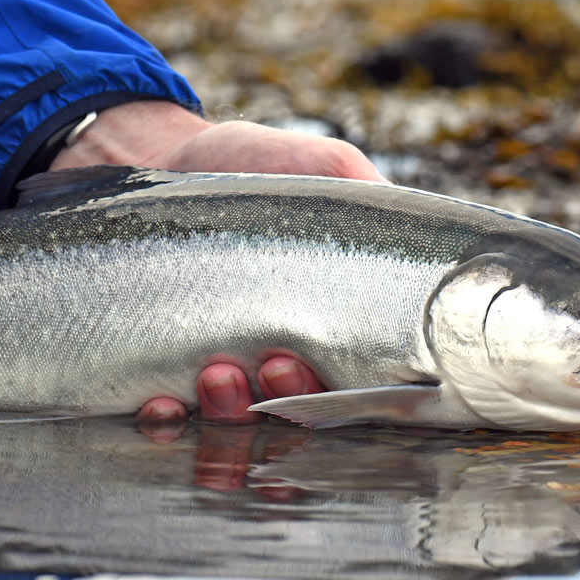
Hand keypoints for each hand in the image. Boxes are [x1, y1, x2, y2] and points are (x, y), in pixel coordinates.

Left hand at [53, 101, 385, 423]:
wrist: (161, 157)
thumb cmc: (251, 166)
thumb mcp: (325, 168)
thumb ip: (372, 197)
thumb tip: (421, 229)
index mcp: (331, 323)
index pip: (363, 382)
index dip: (363, 399)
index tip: (344, 379)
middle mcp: (280, 354)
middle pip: (302, 413)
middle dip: (293, 399)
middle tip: (277, 363)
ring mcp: (219, 367)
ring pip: (236, 421)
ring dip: (231, 410)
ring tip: (217, 372)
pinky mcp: (158, 369)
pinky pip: (166, 417)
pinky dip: (166, 419)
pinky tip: (161, 403)